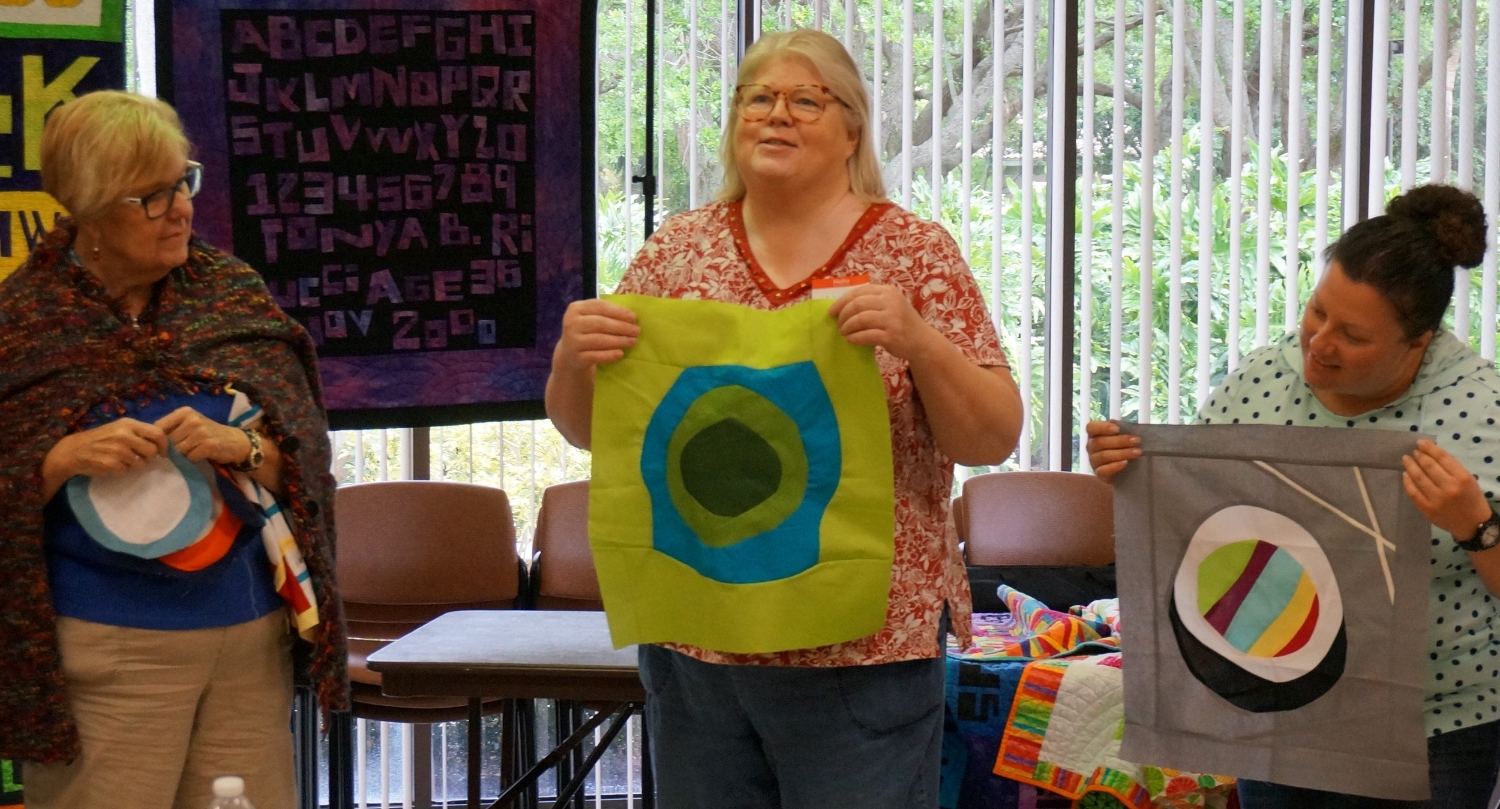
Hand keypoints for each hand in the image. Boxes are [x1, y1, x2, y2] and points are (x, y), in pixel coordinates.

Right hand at [43, 418, 169, 479]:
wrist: (73, 450)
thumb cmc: (100, 439)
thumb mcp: (119, 429)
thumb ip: (138, 433)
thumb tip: (161, 443)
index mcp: (128, 424)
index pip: (158, 433)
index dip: (164, 445)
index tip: (163, 453)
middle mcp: (124, 434)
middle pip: (152, 450)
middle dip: (149, 457)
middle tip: (141, 459)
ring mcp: (117, 449)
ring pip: (141, 463)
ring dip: (134, 465)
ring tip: (122, 461)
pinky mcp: (111, 463)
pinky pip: (127, 471)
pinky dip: (123, 470)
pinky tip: (113, 465)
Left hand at [155, 407, 251, 464]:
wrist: (235, 441)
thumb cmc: (208, 433)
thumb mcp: (190, 424)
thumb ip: (172, 428)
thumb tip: (150, 441)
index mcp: (185, 412)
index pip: (159, 427)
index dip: (158, 440)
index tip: (163, 447)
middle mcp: (193, 420)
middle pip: (168, 441)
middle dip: (171, 449)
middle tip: (180, 451)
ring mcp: (201, 432)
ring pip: (178, 450)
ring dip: (182, 455)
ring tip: (191, 452)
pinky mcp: (208, 445)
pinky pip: (190, 457)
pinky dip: (193, 459)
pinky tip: (200, 455)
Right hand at [556, 299, 639, 369]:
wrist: (570, 353)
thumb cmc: (587, 331)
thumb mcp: (592, 317)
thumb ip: (607, 314)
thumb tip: (632, 317)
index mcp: (576, 308)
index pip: (599, 307)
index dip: (618, 312)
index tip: (634, 317)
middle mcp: (571, 323)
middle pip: (600, 323)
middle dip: (621, 327)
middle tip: (636, 331)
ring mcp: (572, 341)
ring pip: (599, 340)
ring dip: (619, 340)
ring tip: (633, 341)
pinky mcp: (576, 357)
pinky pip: (596, 356)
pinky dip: (610, 355)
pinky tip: (621, 354)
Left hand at [828, 284, 937, 361]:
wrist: (922, 341)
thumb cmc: (901, 323)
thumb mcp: (890, 305)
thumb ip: (872, 302)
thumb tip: (841, 307)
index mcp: (888, 291)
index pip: (859, 292)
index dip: (841, 301)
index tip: (831, 311)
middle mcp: (891, 302)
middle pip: (857, 304)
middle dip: (843, 315)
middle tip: (838, 325)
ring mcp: (892, 318)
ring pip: (860, 319)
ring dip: (847, 327)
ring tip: (843, 333)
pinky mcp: (892, 335)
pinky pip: (867, 335)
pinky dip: (855, 338)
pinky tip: (851, 340)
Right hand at [1085, 420, 1140, 482]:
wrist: (1127, 469)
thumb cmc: (1124, 447)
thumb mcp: (1123, 436)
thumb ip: (1121, 428)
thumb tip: (1114, 422)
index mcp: (1094, 434)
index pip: (1091, 427)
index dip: (1102, 427)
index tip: (1117, 429)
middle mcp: (1091, 447)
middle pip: (1099, 442)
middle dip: (1120, 441)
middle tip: (1137, 440)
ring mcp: (1093, 461)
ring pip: (1103, 456)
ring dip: (1122, 453)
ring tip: (1137, 452)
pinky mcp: (1099, 474)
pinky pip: (1103, 470)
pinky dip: (1115, 466)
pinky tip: (1126, 463)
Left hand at [1402, 439, 1493, 541]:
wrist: (1473, 524)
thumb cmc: (1471, 498)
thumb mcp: (1468, 479)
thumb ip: (1452, 468)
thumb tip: (1431, 453)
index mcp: (1462, 477)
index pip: (1442, 458)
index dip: (1429, 448)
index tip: (1420, 443)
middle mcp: (1449, 487)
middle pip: (1429, 466)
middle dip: (1419, 456)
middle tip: (1413, 452)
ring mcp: (1437, 499)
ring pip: (1418, 478)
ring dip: (1410, 466)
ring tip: (1406, 460)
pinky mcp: (1427, 509)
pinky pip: (1413, 493)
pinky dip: (1407, 482)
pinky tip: (1405, 475)